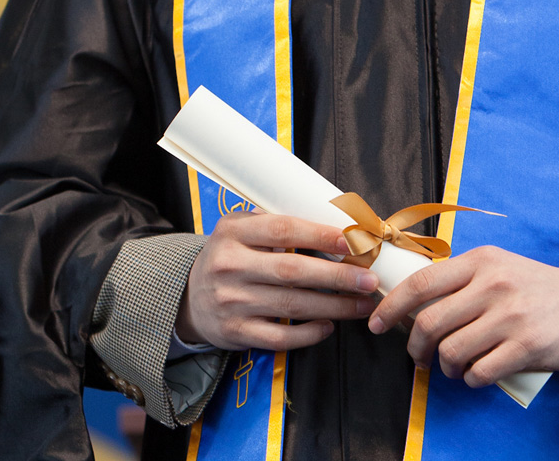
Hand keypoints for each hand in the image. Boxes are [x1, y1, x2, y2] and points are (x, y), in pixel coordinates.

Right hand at [176, 212, 379, 351]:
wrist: (189, 297)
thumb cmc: (229, 256)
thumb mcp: (239, 229)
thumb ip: (274, 223)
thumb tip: (331, 222)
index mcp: (232, 232)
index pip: (282, 229)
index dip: (319, 234)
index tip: (351, 241)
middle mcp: (230, 266)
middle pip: (292, 271)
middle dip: (336, 276)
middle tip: (369, 279)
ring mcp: (232, 302)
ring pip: (291, 306)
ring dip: (333, 306)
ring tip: (361, 303)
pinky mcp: (235, 332)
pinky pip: (279, 337)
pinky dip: (308, 333)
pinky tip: (329, 326)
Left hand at [368, 247, 558, 387]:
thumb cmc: (537, 289)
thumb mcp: (499, 268)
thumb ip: (462, 280)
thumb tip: (413, 303)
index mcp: (481, 260)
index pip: (422, 282)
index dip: (391, 306)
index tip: (375, 323)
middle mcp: (493, 283)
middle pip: (431, 322)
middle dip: (416, 347)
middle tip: (419, 358)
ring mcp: (511, 314)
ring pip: (453, 351)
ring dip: (447, 367)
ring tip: (455, 367)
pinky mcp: (529, 345)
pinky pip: (480, 372)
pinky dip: (472, 380)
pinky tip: (478, 375)